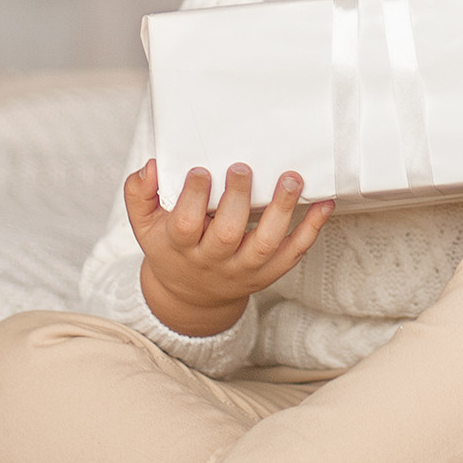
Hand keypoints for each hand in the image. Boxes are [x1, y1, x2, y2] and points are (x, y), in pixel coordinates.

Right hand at [125, 160, 330, 338]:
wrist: (192, 295)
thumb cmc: (171, 248)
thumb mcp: (145, 224)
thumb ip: (139, 194)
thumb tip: (151, 166)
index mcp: (180, 246)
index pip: (186, 224)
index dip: (194, 198)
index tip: (201, 171)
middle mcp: (213, 261)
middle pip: (227, 234)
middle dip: (238, 199)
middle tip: (242, 168)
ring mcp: (243, 269)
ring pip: (265, 244)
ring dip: (281, 210)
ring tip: (291, 179)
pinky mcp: (268, 273)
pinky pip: (293, 253)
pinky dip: (311, 229)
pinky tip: (323, 205)